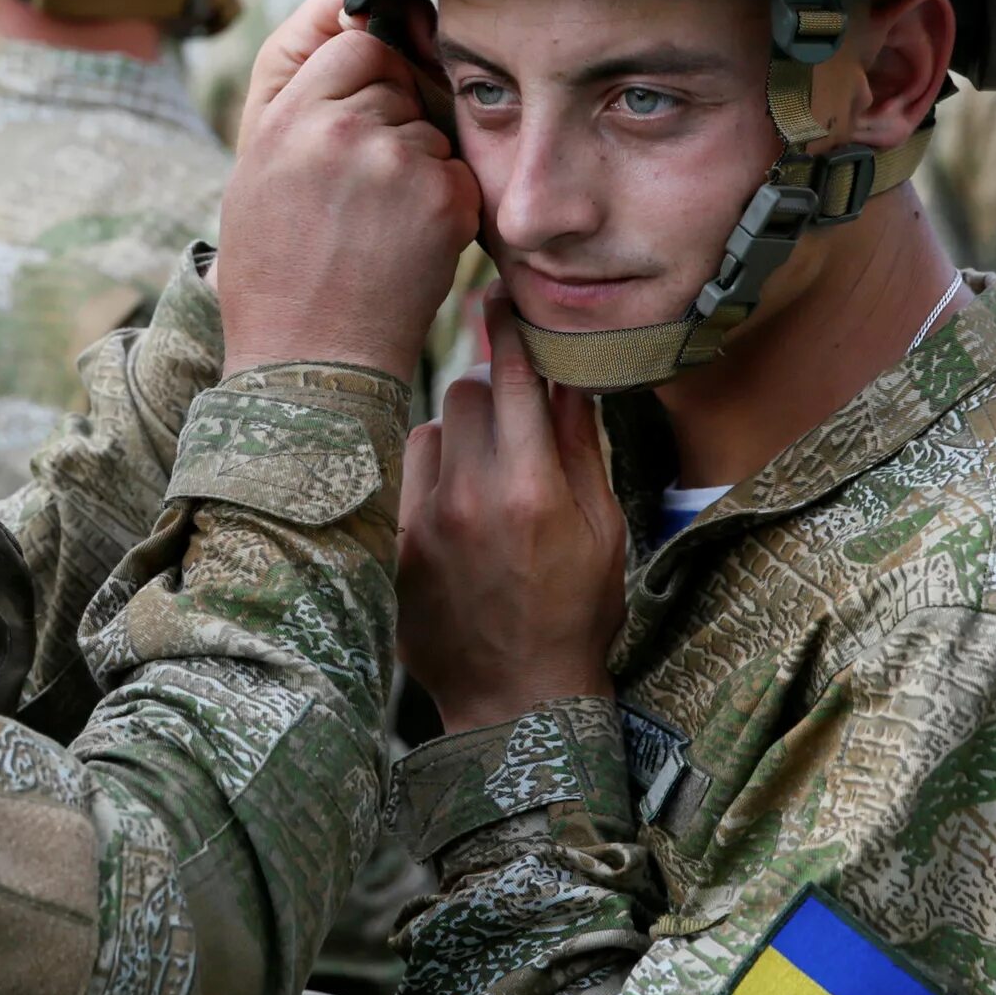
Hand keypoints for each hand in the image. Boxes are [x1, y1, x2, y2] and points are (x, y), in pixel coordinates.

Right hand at [219, 0, 477, 381]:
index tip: (354, 122)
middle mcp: (343, 130)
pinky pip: (456, 172)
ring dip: (417, 167)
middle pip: (398, 84)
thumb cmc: (276, 274)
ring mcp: (398, 164)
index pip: (356, 47)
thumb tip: (358, 40)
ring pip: (430, 131)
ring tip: (376, 226)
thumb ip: (301, 107)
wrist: (309, 361)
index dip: (363, 79)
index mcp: (290, 118)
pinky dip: (442, 203)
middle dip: (390, 124)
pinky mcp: (444, 200)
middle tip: (359, 191)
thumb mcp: (256, 177)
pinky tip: (405, 242)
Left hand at [398, 308, 626, 733]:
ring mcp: (422, 522)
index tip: (501, 294)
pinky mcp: (392, 544)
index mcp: (532, 490)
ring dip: (458, 436)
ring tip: (485, 477)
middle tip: (512, 417)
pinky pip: (405, 475)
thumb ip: (577, 448)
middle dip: (492, 391)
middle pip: (465, 391)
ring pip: (430, 428)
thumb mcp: (602, 531)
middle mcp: (469, 497)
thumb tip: (565, 375)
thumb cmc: (576, 615)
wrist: (516, 700)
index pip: (513, 378)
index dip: (508, 329)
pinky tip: (455, 511)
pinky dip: (430, 476)